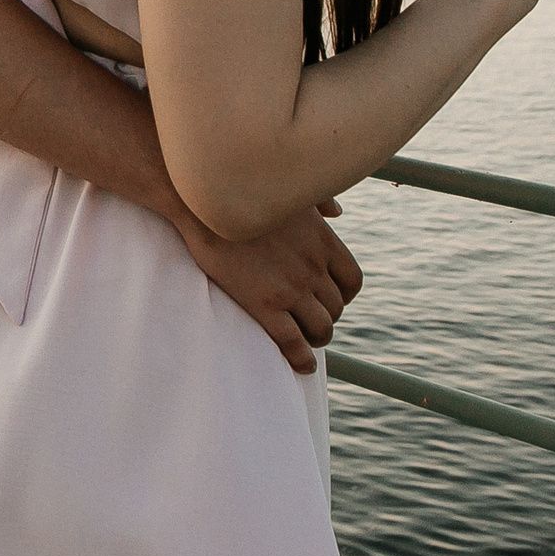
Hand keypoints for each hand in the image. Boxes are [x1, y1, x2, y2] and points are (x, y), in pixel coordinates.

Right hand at [175, 201, 362, 373]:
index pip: (352, 280)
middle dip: (326, 318)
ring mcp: (291, 287)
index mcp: (322, 240)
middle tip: (311, 323)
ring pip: (321, 328)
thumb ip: (319, 201)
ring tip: (306, 342)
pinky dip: (302, 359)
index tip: (331, 300)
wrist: (202, 201)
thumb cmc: (241, 191)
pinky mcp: (264, 304)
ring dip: (316, 338)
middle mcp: (313, 266)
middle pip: (336, 307)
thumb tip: (337, 211)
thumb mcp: (288, 190)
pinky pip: (293, 342)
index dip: (344, 297)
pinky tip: (302, 365)